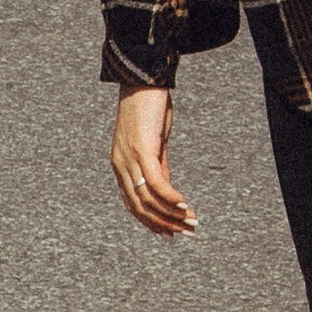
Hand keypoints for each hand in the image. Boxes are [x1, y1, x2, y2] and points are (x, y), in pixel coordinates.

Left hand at [109, 84, 196, 233]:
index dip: (151, 222)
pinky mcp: (141, 150)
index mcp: (120, 164)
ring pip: (148, 199)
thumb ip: (159, 166)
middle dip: (164, 224)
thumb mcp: (154, 141)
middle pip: (140, 207)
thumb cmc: (148, 106)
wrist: (143, 78)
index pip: (133, 204)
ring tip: (191, 222)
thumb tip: (168, 191)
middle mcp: (120, 165)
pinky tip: (184, 204)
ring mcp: (129, 158)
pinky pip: (156, 182)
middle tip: (187, 233)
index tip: (171, 234)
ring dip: (171, 214)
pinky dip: (170, 197)